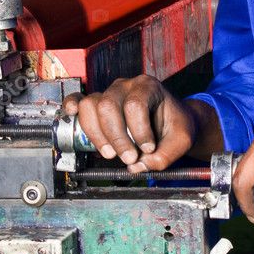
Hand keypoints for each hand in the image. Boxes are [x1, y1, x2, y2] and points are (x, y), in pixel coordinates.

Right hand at [62, 75, 197, 172]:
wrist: (172, 121)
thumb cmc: (176, 125)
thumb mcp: (182, 141)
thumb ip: (166, 155)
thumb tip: (138, 166)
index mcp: (148, 87)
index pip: (135, 105)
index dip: (139, 131)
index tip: (148, 149)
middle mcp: (126, 86)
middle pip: (108, 106)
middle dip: (117, 137)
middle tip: (129, 158)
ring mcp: (109, 93)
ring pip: (91, 106)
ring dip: (98, 135)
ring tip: (110, 154)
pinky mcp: (98, 104)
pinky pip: (79, 100)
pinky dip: (72, 106)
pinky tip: (72, 115)